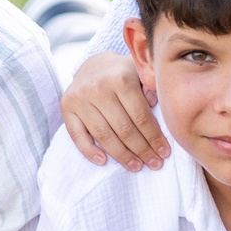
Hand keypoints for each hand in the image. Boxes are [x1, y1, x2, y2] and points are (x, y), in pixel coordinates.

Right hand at [60, 50, 167, 170]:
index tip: (164, 152)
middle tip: (155, 163)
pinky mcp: (66, 107)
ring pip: (104, 136)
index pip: (140, 116)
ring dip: (122, 155)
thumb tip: (158, 106)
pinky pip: (77, 135)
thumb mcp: (141, 73)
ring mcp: (80, 98)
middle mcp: (98, 87)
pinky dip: (89, 151)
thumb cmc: (123, 73)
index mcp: (120, 78)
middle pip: (124, 129)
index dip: (154, 137)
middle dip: (142, 150)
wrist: (93, 64)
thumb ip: (152, 88)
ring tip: (136, 166)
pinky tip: (104, 161)